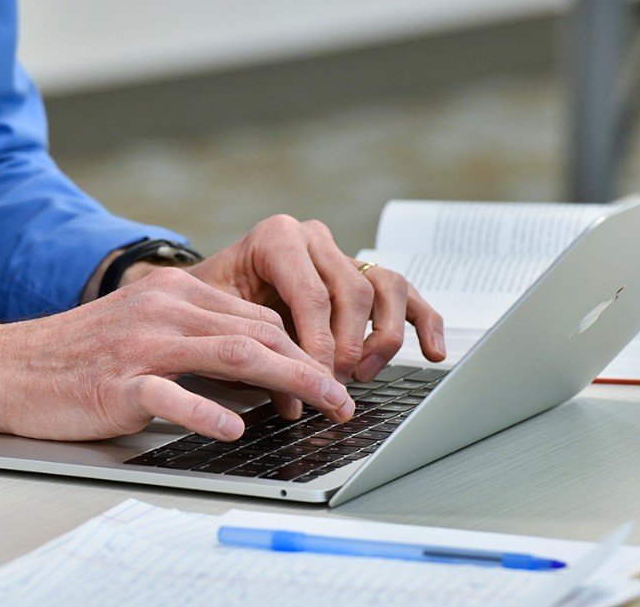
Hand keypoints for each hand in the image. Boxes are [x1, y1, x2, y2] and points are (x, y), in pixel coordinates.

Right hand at [0, 268, 357, 451]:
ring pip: (232, 354)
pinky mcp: (119, 383)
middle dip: (311, 365)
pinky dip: (209, 409)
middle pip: (257, 332)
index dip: (300, 348)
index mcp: (174, 294)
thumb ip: (197, 341)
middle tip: (343, 396)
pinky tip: (237, 427)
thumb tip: (257, 371)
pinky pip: (173, 395)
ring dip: (288, 381)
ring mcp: (142, 345)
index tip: (328, 376)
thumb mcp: (143, 332)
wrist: (4, 367)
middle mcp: (164, 310)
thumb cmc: (76, 357)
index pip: (256, 316)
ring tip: (320, 404)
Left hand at [182, 215, 445, 383]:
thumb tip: (294, 402)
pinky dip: (424, 323)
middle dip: (347, 348)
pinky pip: (407, 295)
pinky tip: (433, 352)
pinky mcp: (366, 278)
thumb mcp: (219, 325)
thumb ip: (253, 357)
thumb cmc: (209, 307)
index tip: (315, 382)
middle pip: (353, 293)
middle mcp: (315, 239)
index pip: (312, 294)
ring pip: (388, 287)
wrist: (206, 293)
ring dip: (382, 338)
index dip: (318, 344)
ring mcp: (345, 255)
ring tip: (364, 373)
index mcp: (277, 238)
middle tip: (333, 387)